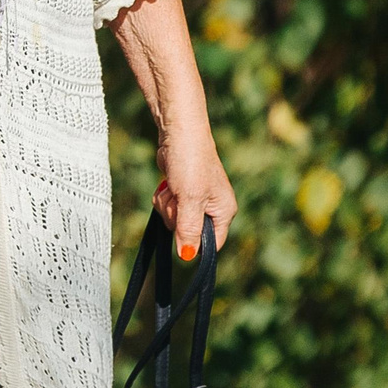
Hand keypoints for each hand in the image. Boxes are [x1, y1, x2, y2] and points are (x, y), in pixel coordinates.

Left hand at [153, 121, 236, 262]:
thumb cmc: (191, 162)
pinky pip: (167, 207)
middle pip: (189, 234)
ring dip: (167, 206)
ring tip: (173, 187)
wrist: (178, 132)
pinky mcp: (181, 192)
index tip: (181, 238)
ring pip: (174, 220)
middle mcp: (212, 208)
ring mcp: (195, 200)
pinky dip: (163, 198)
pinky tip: (167, 184)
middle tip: (178, 199)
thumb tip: (187, 256)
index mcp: (224, 212)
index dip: (195, 246)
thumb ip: (189, 229)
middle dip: (176, 218)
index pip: (213, 245)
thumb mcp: (190, 200)